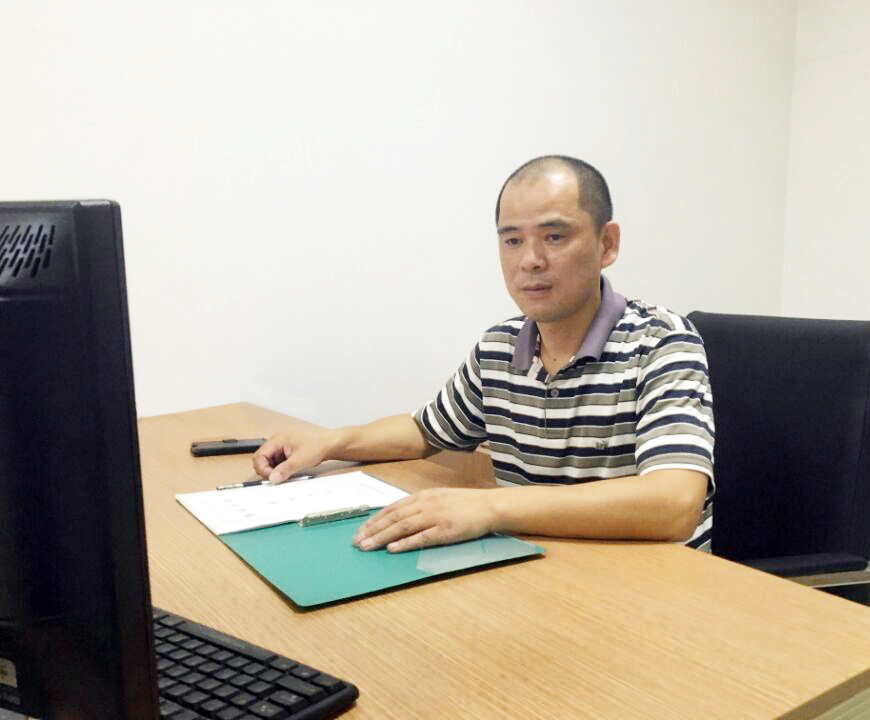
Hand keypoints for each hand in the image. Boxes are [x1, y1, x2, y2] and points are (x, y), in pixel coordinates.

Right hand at [252, 428, 332, 483]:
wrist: (328, 445)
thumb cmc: (316, 445)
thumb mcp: (300, 460)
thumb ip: (285, 469)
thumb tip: (273, 478)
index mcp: (277, 440)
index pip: (260, 456)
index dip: (262, 468)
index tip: (271, 477)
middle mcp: (276, 443)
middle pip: (261, 460)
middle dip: (267, 471)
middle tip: (276, 478)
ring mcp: (280, 449)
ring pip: (268, 463)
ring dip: (273, 471)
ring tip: (284, 475)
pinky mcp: (284, 454)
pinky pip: (276, 464)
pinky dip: (279, 470)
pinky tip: (287, 473)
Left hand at [352, 488, 497, 552]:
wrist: (489, 506)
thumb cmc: (465, 504)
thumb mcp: (439, 498)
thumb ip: (420, 506)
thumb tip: (399, 517)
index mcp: (422, 496)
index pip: (392, 509)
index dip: (374, 520)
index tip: (360, 531)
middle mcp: (425, 504)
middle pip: (393, 518)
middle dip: (372, 530)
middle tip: (356, 542)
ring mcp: (435, 517)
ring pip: (402, 527)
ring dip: (382, 537)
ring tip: (367, 547)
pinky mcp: (446, 530)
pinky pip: (421, 537)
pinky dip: (405, 543)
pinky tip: (392, 549)